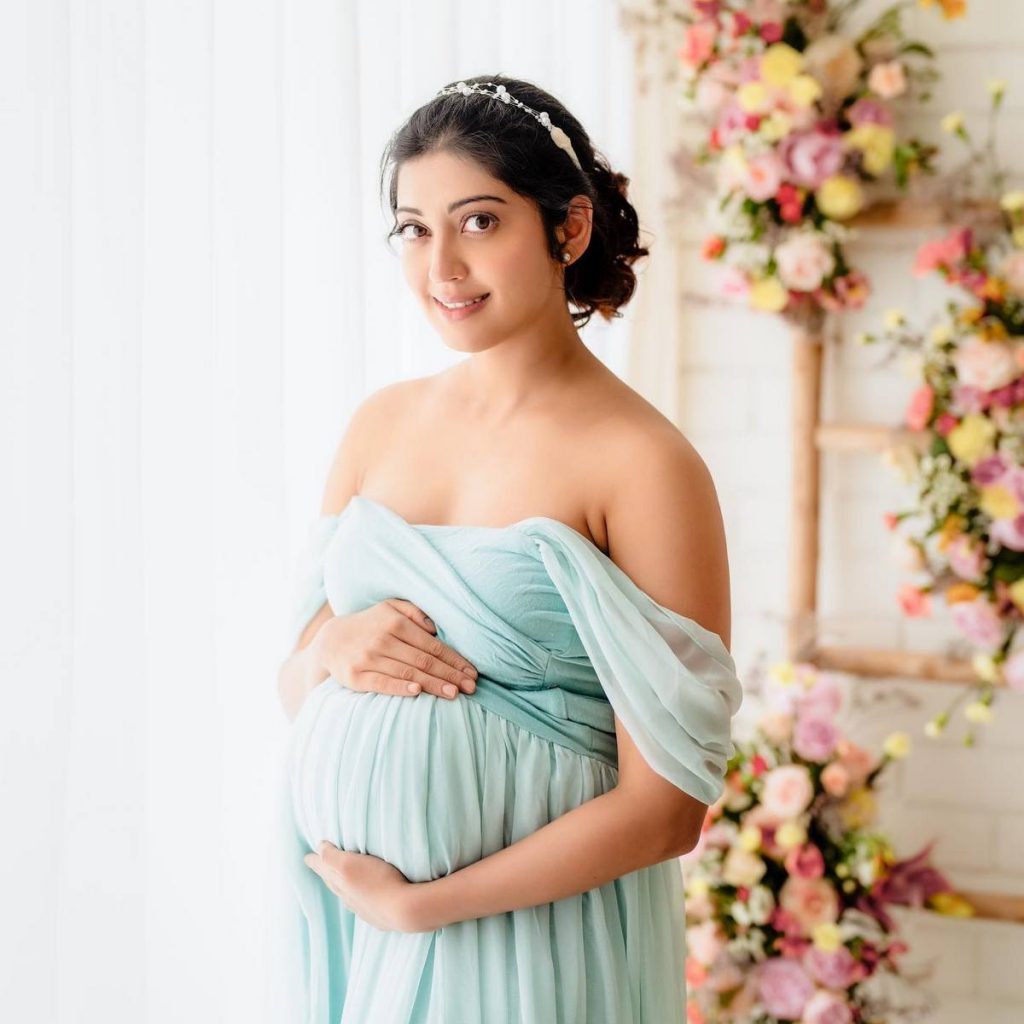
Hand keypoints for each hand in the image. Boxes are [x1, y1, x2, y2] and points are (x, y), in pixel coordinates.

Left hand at [303, 841, 428, 932]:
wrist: (404, 910)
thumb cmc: (379, 881)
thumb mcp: (349, 863)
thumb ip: (331, 856)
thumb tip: (319, 848)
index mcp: (339, 882)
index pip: (323, 868)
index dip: (315, 861)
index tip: (307, 857)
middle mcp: (347, 897)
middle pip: (332, 882)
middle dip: (325, 873)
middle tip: (319, 866)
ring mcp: (363, 909)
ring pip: (346, 895)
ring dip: (341, 886)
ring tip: (339, 881)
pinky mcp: (379, 916)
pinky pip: (362, 905)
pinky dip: (357, 898)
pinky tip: (364, 899)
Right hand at [313, 600, 478, 700]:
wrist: (330, 640)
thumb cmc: (370, 625)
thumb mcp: (390, 608)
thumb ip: (414, 612)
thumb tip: (435, 627)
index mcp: (395, 623)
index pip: (432, 645)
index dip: (454, 660)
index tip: (472, 672)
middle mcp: (383, 639)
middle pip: (424, 660)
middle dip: (450, 675)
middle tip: (471, 687)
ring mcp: (369, 659)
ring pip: (407, 673)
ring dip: (433, 684)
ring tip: (454, 694)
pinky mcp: (356, 677)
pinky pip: (382, 683)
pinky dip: (400, 688)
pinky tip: (417, 692)